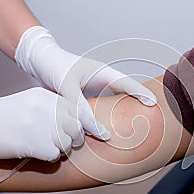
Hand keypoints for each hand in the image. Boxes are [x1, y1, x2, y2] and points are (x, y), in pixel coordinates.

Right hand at [0, 87, 79, 160]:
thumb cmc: (3, 115)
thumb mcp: (31, 102)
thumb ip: (53, 108)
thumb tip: (78, 121)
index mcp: (47, 96)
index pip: (79, 111)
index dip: (85, 124)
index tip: (90, 133)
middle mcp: (46, 108)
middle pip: (76, 128)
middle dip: (73, 139)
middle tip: (60, 142)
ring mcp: (39, 125)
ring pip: (67, 143)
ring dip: (60, 149)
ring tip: (44, 146)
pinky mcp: (32, 143)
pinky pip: (54, 155)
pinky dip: (49, 157)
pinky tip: (36, 153)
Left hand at [14, 26, 156, 141]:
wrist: (40, 62)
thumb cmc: (54, 66)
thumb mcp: (67, 85)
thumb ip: (79, 106)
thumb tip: (92, 127)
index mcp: (102, 72)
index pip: (127, 83)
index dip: (141, 93)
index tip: (154, 103)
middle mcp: (102, 82)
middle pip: (125, 94)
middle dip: (137, 105)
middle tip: (151, 118)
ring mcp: (95, 91)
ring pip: (114, 104)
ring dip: (121, 114)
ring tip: (134, 127)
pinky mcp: (86, 99)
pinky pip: (100, 111)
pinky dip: (105, 119)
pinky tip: (107, 131)